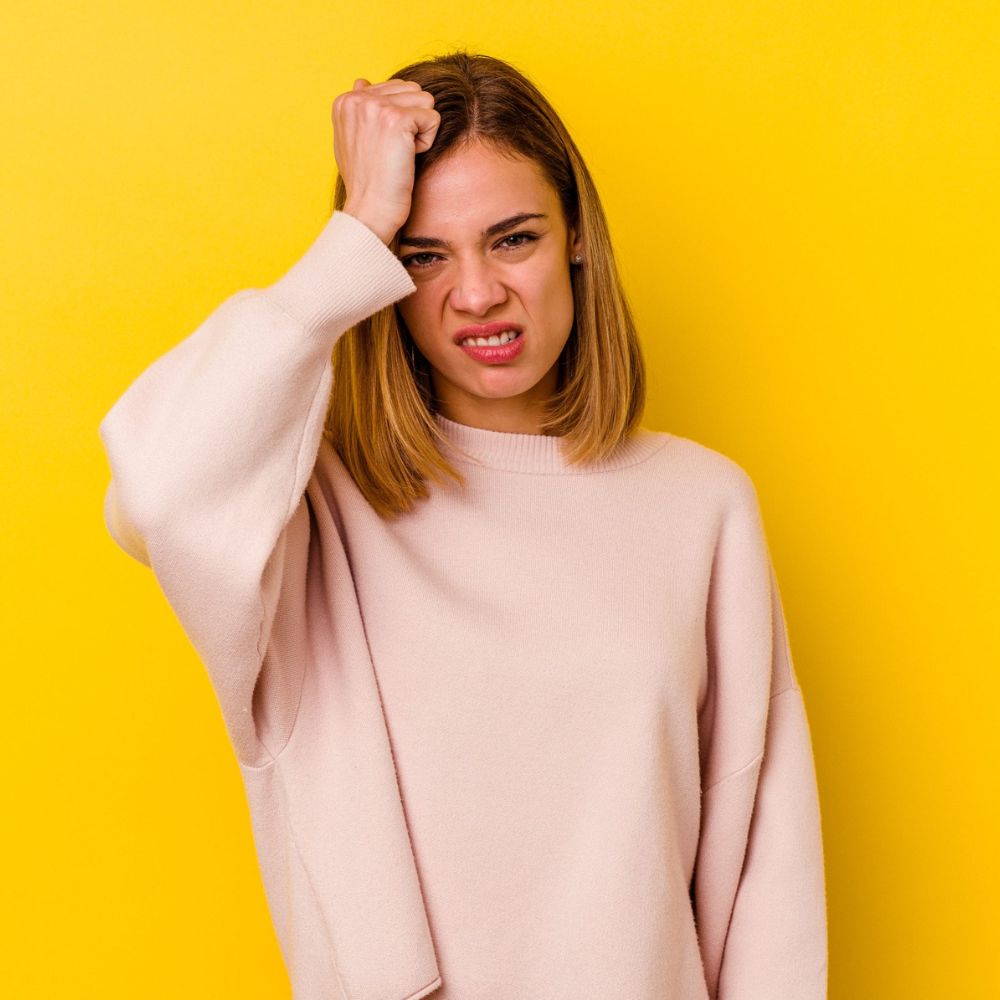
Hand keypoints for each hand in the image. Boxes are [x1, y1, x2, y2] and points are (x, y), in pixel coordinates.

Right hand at [332, 76, 439, 244]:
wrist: (370, 210)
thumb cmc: (366, 181)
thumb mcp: (353, 139)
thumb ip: (360, 110)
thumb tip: (362, 81)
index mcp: (346, 100)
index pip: (395, 88)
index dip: (398, 121)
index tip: (381, 147)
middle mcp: (357, 98)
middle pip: (413, 91)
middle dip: (412, 122)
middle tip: (393, 152)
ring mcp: (375, 107)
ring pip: (425, 101)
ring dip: (420, 131)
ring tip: (399, 154)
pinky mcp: (396, 120)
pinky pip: (433, 118)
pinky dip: (427, 142)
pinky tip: (407, 158)